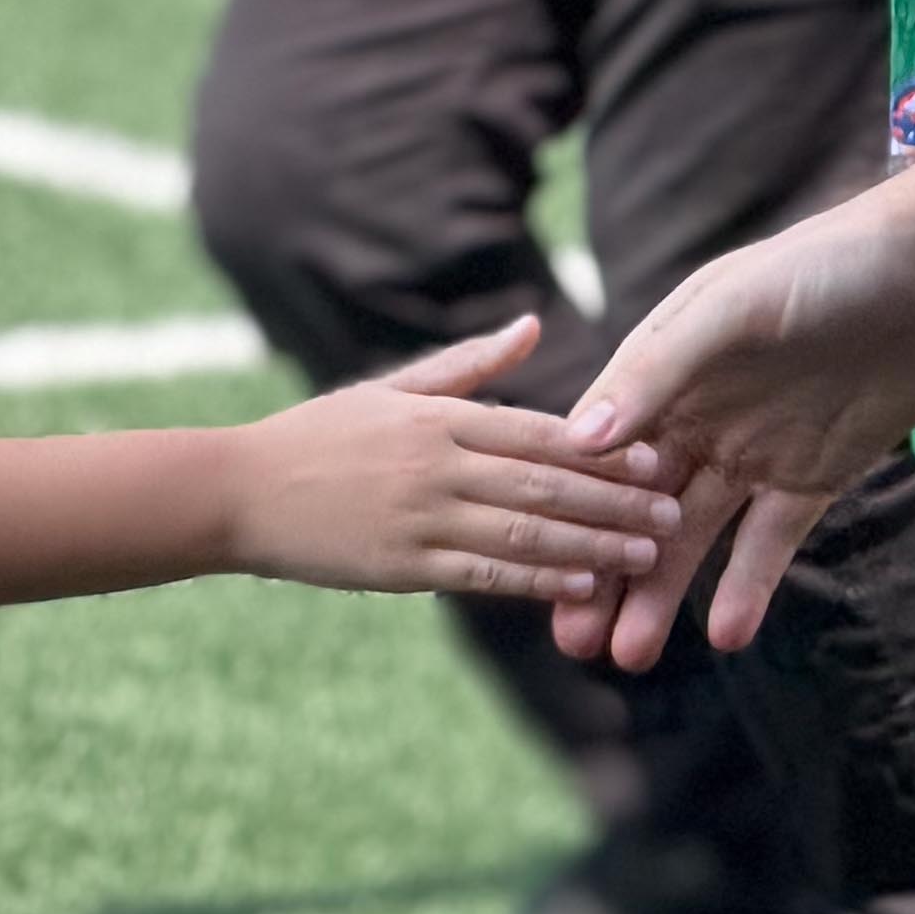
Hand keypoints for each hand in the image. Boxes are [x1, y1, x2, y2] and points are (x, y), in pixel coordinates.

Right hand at [230, 318, 683, 602]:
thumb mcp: (391, 388)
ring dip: (592, 545)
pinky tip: (580, 588)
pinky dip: (537, 581)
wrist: (241, 492)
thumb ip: (469, 365)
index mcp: (437, 417)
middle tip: (673, 512)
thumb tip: (533, 326)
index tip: (656, 459)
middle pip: (545, 482)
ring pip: (525, 531)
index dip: (602, 450)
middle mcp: (436, 465)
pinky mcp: (404, 566)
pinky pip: (485, 573)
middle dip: (616, 501)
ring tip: (645, 554)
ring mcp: (420, 518)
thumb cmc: (319, 436)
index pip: (537, 431)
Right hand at [554, 177, 914, 667]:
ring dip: (663, 591)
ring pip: (695, 533)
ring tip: (630, 657)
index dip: (570, 506)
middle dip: (606, 568)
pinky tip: (724, 636)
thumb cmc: (827, 265)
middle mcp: (701, 412)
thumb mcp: (733, 305)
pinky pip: (772, 541)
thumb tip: (581, 439)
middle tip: (574, 639)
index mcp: (667, 365)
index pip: (602, 447)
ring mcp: (756, 448)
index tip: (540, 563)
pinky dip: (748, 586)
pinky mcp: (815, 474)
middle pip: (637, 504)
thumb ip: (659, 369)